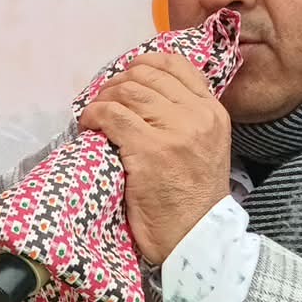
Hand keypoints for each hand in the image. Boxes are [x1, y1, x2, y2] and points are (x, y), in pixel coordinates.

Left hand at [77, 51, 232, 264]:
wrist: (196, 238)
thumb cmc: (193, 199)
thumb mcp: (205, 147)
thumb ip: (187, 118)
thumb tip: (147, 91)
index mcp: (213, 112)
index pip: (176, 65)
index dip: (142, 63)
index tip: (125, 77)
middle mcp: (197, 116)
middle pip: (146, 75)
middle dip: (117, 82)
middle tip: (103, 99)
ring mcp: (174, 132)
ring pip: (126, 92)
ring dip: (102, 99)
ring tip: (93, 114)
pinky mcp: (148, 151)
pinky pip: (111, 116)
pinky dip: (93, 115)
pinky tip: (88, 126)